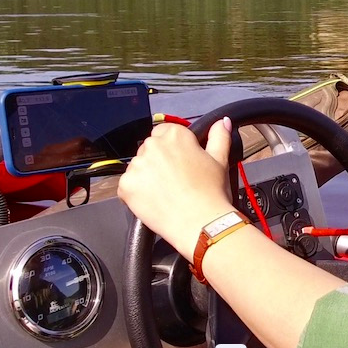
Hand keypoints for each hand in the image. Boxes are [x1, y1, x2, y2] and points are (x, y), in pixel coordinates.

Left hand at [117, 118, 236, 257]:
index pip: (166, 131)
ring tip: (166, 192)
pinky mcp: (126, 186)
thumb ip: (219, 136)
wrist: (200, 224)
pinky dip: (137, 193)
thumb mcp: (220, 161)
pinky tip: (155, 201)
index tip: (181, 161)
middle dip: (159, 161)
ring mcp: (137, 166)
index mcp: (174, 135)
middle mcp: (152, 146)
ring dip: (148, 176)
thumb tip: (221, 122)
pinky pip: (128, 185)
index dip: (174, 148)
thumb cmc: (212, 193)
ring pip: (139, 167)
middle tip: (175, 180)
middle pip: (150, 148)